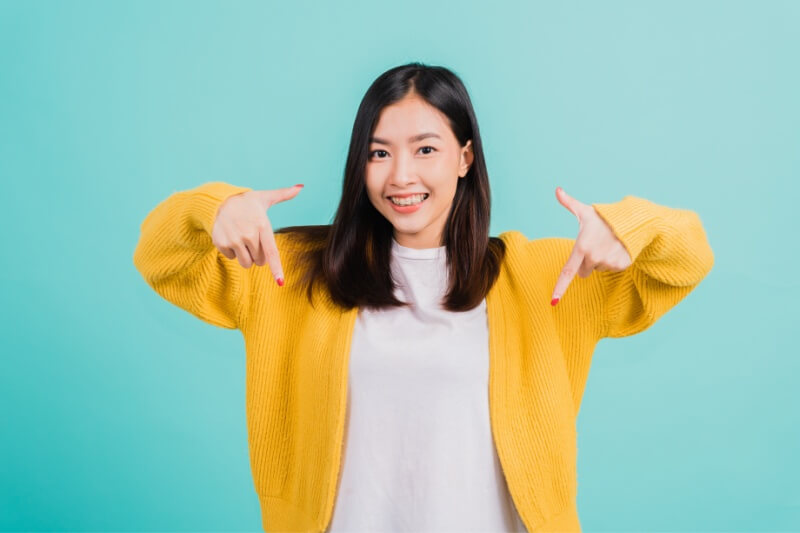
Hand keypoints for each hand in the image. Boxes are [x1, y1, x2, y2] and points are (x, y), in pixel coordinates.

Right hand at [212, 184, 304, 285]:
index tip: (280, 282)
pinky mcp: (221, 243)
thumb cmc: (247, 202)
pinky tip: (230, 237)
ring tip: (242, 240)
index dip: (276, 268)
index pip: (271, 252)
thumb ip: (284, 194)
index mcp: (262, 225)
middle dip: (258, 255)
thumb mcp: (265, 198)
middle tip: (252, 239)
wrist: (219, 201)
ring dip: (246, 256)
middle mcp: (248, 234)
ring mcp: (234, 239)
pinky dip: (231, 251)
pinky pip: (231, 258)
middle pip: (259, 261)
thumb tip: (301, 186)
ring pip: (246, 263)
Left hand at [551, 186, 631, 305]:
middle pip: (583, 271)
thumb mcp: (586, 212)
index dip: (560, 287)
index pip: (567, 271)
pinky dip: (613, 261)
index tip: (553, 301)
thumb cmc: (605, 218)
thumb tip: (557, 190)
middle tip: (595, 246)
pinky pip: (611, 269)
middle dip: (587, 262)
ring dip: (601, 260)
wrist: (634, 220)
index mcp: (582, 247)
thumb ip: (569, 203)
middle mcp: (594, 257)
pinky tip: (617, 249)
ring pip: (598, 269)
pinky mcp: (620, 266)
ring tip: (608, 244)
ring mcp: (608, 263)